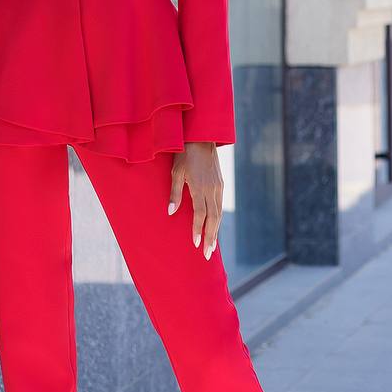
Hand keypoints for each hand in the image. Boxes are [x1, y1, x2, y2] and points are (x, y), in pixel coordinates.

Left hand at [168, 141, 222, 258]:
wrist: (202, 136)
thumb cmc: (184, 153)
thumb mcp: (175, 171)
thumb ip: (174, 193)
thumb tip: (170, 213)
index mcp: (200, 187)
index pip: (200, 214)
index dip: (198, 230)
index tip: (196, 244)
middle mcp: (212, 189)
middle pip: (213, 218)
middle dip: (211, 237)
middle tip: (208, 254)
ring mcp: (218, 187)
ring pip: (219, 213)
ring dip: (216, 231)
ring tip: (212, 246)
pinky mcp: (220, 184)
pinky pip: (220, 206)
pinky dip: (218, 219)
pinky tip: (215, 226)